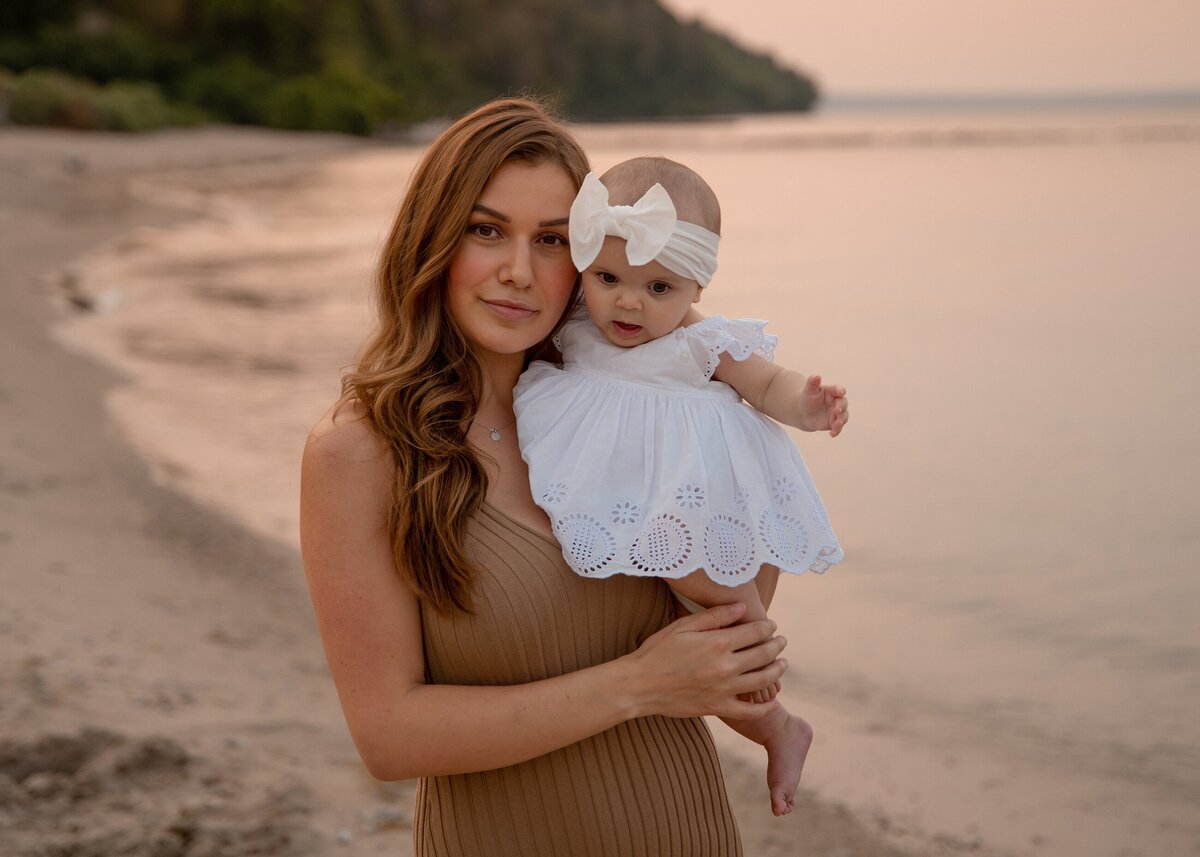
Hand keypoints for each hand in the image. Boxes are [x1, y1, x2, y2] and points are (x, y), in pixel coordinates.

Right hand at [626, 603, 787, 720]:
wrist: (639, 685)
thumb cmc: (658, 651)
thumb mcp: (683, 626)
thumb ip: (715, 616)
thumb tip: (742, 607)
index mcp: (717, 643)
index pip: (754, 632)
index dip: (767, 627)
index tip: (772, 625)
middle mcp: (725, 667)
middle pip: (763, 655)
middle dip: (777, 646)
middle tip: (782, 641)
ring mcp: (723, 690)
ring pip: (763, 681)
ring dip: (777, 670)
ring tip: (782, 664)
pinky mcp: (718, 708)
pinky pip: (750, 711)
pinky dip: (765, 706)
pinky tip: (773, 700)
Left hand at [797, 374, 848, 436]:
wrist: (804, 412)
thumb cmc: (807, 398)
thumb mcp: (808, 390)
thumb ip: (812, 383)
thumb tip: (816, 376)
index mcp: (832, 391)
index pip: (839, 389)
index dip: (840, 390)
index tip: (841, 392)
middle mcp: (837, 402)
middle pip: (843, 403)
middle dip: (841, 407)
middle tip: (837, 410)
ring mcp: (837, 413)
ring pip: (843, 416)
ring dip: (841, 420)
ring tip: (837, 423)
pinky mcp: (835, 423)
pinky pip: (838, 427)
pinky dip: (837, 430)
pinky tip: (832, 434)